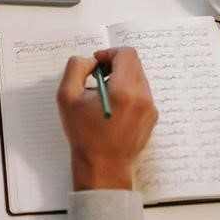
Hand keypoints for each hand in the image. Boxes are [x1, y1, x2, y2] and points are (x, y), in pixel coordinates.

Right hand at [56, 48, 157, 190]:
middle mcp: (142, 97)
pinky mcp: (152, 117)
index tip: (96, 64)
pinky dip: (128, 91)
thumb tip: (89, 61)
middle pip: (134, 63)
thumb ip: (75, 69)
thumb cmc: (84, 136)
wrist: (103, 167)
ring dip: (121, 77)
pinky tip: (113, 107)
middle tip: (97, 77)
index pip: (126, 54)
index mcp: (124, 91)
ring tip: (104, 94)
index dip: (108, 53)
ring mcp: (150, 108)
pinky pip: (142, 92)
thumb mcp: (67, 98)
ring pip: (138, 77)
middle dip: (114, 64)